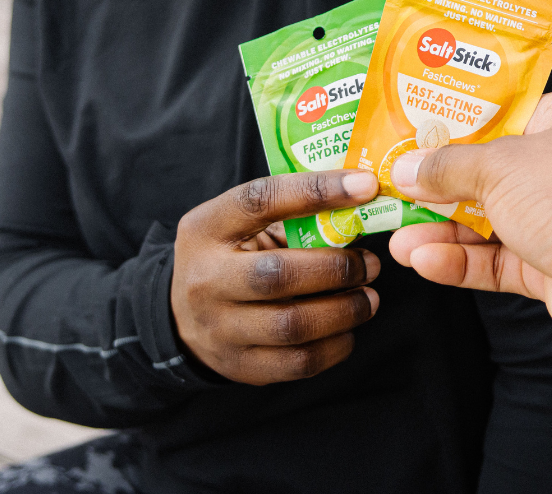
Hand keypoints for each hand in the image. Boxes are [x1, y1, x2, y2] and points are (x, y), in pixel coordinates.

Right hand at [171, 170, 380, 384]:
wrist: (180, 315)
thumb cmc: (228, 255)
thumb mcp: (238, 223)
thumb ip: (286, 212)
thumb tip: (359, 198)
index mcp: (207, 228)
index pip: (261, 200)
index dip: (316, 190)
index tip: (364, 185)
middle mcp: (207, 278)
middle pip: (279, 274)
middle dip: (337, 268)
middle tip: (371, 263)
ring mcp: (219, 328)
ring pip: (292, 325)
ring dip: (344, 310)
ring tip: (369, 297)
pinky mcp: (239, 366)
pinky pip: (298, 363)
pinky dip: (335, 345)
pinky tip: (348, 328)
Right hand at [388, 90, 551, 355]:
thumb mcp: (497, 167)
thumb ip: (446, 168)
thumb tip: (407, 169)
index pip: (502, 114)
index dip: (454, 124)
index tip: (411, 133)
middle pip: (488, 171)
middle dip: (438, 186)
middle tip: (393, 190)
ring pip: (489, 221)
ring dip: (442, 230)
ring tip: (396, 238)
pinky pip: (498, 261)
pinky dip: (462, 261)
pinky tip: (425, 261)